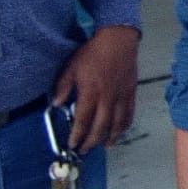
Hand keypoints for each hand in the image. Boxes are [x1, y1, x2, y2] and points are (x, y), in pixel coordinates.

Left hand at [54, 25, 138, 149]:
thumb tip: (56, 103)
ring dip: (111, 137)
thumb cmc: (94, 52)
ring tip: (105, 146)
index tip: (72, 144)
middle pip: (101, 126)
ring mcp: (121, 95)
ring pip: (118, 122)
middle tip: (85, 149)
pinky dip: (126, 124)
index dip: (78, 135)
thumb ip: (63, 87)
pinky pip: (130, 112)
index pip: (83, 120)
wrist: (118, 40)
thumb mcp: (71, 67)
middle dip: (92, 141)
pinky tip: (121, 130)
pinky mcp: (131, 91)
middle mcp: (108, 97)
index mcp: (91, 92)